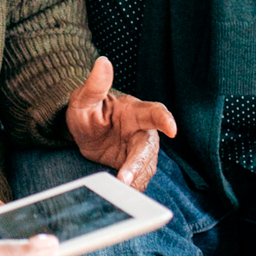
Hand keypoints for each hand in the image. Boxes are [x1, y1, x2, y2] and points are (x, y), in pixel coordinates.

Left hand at [66, 57, 176, 189]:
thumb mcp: (83, 98)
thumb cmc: (87, 110)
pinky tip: (123, 194)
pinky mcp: (134, 168)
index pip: (155, 112)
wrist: (83, 131)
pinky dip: (132, 187)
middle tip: (126, 177)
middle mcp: (142, 131)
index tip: (172, 129)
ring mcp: (139, 152)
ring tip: (120, 188)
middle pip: (149, 148)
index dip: (165, 119)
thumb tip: (102, 61)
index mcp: (135, 111)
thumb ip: (94, 85)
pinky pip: (138, 180)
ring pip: (146, 167)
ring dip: (136, 179)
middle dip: (140, 163)